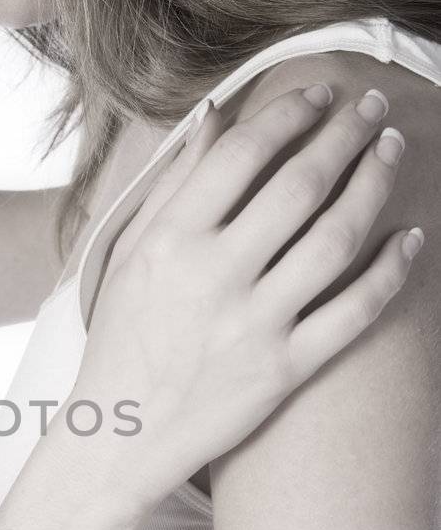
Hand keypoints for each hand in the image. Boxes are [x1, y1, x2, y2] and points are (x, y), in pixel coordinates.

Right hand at [68, 85, 417, 501]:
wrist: (118, 438)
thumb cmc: (122, 338)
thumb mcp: (128, 253)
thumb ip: (174, 183)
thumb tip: (216, 113)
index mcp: (169, 242)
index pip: (244, 155)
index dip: (291, 113)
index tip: (319, 91)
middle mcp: (212, 278)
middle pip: (301, 185)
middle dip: (347, 133)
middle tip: (373, 105)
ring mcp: (252, 327)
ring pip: (336, 239)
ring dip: (375, 184)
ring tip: (392, 150)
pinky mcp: (283, 371)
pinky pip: (354, 312)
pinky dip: (391, 270)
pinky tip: (411, 237)